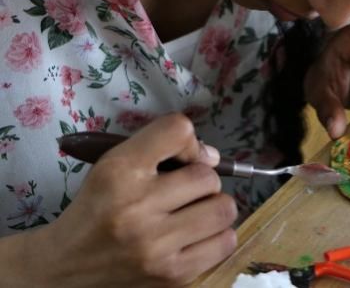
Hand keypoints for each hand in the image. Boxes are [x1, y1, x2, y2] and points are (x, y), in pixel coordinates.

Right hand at [23, 114, 236, 287]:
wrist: (68, 264)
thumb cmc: (100, 206)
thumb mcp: (117, 162)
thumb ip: (163, 146)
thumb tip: (213, 158)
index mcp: (120, 171)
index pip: (178, 130)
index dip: (190, 143)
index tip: (183, 159)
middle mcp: (137, 208)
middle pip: (208, 177)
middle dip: (203, 181)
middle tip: (186, 192)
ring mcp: (156, 247)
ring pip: (223, 210)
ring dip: (214, 208)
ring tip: (195, 213)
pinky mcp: (172, 276)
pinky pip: (225, 243)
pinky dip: (217, 236)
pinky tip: (197, 235)